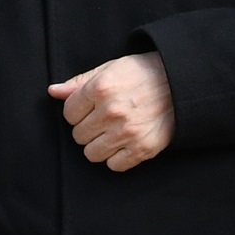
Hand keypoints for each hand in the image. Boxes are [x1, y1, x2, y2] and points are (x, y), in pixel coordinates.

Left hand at [51, 52, 174, 170]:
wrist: (181, 84)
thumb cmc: (143, 74)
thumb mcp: (110, 68)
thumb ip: (80, 82)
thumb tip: (53, 91)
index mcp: (101, 88)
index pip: (69, 113)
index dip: (77, 111)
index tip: (90, 108)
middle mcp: (112, 111)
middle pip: (78, 135)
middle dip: (88, 128)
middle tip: (104, 120)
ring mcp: (127, 133)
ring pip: (92, 154)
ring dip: (99, 145)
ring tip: (112, 133)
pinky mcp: (142, 149)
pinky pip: (114, 165)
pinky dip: (117, 157)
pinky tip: (124, 143)